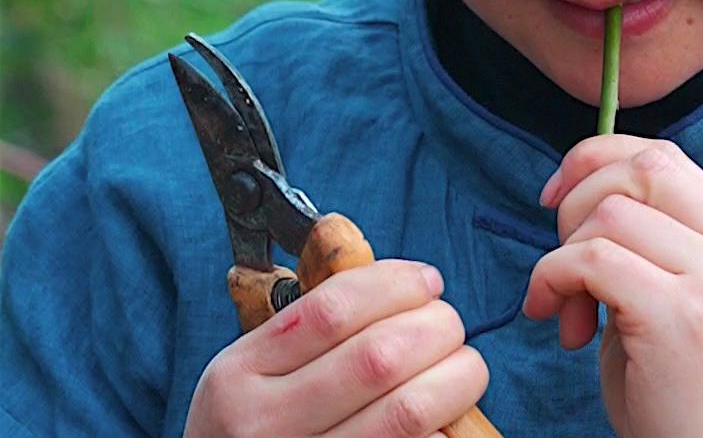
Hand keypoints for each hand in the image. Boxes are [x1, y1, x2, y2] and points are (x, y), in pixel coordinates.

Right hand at [184, 260, 488, 437]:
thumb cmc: (260, 422)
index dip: (396, 285)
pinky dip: (447, 427)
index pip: (333, 308)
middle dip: (436, 327)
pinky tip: (444, 416)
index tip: (427, 280)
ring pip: (410, 408)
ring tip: (462, 366)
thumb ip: (315, 327)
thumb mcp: (258, 369)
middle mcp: (264, 423)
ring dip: (456, 376)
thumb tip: (409, 284)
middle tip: (448, 326)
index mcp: (240, 373)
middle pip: (380, 356)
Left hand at [524, 135, 702, 437]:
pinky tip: (557, 318)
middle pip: (639, 169)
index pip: (666, 157)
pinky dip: (554, 279)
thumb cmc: (683, 393)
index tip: (557, 193)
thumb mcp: (679, 301)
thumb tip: (578, 189)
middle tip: (561, 262)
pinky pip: (591, 262)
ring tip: (568, 312)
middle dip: (577, 201)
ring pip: (608, 214)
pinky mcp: (680, 317)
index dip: (600, 159)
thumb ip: (648, 244)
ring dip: (562, 255)